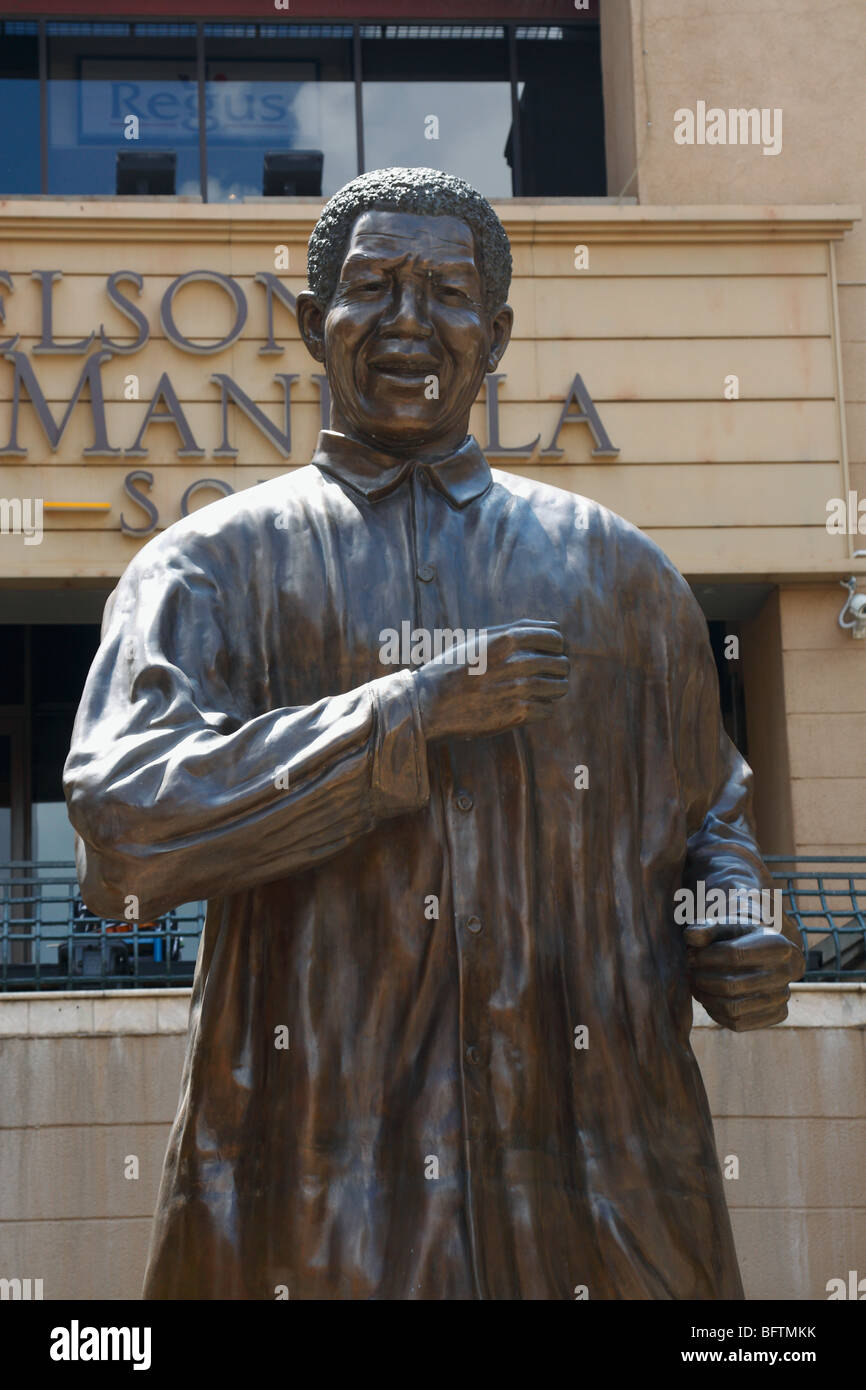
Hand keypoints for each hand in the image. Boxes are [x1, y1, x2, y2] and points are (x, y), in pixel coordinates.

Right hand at [413, 619, 568, 741]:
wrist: (430, 703)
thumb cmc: (454, 667)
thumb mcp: (481, 638)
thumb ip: (515, 631)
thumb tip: (551, 631)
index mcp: (510, 638)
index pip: (557, 637)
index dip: (555, 647)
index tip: (547, 655)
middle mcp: (519, 661)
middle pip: (563, 663)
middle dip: (556, 670)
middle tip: (542, 677)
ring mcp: (520, 688)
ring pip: (560, 687)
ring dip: (552, 690)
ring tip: (535, 692)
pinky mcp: (518, 713)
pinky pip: (548, 709)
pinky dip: (541, 709)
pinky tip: (524, 707)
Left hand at [684, 918, 804, 1030]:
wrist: (771, 956)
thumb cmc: (744, 938)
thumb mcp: (728, 927)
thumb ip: (708, 929)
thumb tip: (690, 937)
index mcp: (778, 945)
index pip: (734, 954)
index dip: (705, 957)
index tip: (691, 955)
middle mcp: (786, 973)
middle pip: (732, 985)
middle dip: (703, 978)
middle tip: (690, 972)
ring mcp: (783, 997)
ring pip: (733, 1008)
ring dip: (706, 998)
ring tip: (696, 985)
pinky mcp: (777, 1015)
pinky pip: (738, 1023)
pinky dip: (716, 1013)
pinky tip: (708, 998)